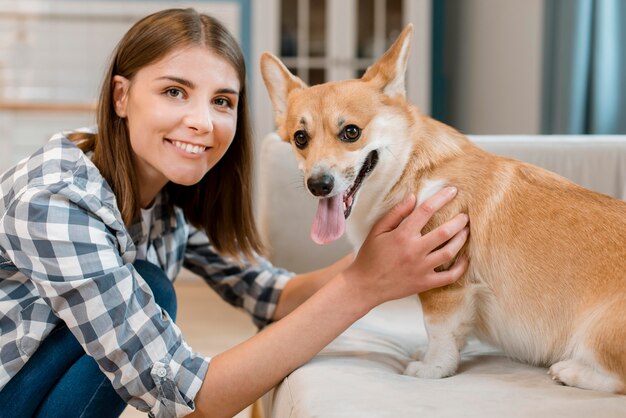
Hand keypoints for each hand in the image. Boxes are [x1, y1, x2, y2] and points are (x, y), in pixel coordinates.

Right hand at [345, 187, 468, 308]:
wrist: (365, 285)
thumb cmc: (369, 256)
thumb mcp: (377, 230)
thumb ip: (396, 213)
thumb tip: (413, 197)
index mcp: (402, 235)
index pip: (426, 211)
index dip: (441, 198)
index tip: (452, 191)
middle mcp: (414, 251)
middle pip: (444, 232)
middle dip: (458, 221)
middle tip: (465, 216)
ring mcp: (421, 268)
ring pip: (449, 252)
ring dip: (461, 239)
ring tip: (466, 231)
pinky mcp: (425, 283)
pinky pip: (449, 277)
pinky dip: (461, 267)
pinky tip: (465, 258)